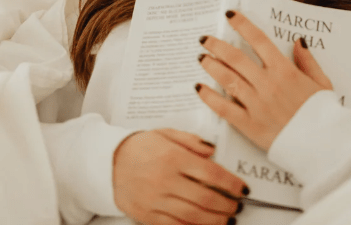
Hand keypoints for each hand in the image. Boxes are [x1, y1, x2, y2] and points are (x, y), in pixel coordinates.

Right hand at [112, 128, 247, 224]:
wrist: (108, 162)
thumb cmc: (140, 147)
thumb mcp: (166, 133)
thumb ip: (191, 141)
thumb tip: (213, 150)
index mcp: (173, 158)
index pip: (211, 174)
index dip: (231, 184)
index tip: (243, 188)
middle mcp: (165, 180)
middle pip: (206, 198)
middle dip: (227, 205)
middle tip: (238, 206)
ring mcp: (156, 200)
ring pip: (193, 216)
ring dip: (215, 220)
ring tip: (228, 219)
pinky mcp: (147, 215)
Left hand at [196, 10, 333, 150]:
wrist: (324, 145)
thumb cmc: (324, 114)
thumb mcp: (322, 83)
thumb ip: (308, 61)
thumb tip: (298, 41)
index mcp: (285, 71)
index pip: (259, 40)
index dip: (242, 24)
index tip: (230, 15)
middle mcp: (268, 84)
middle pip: (236, 58)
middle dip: (217, 45)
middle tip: (205, 39)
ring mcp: (257, 104)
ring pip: (227, 80)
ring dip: (211, 66)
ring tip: (201, 58)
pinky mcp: (250, 125)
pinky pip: (224, 108)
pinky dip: (209, 97)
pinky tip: (199, 88)